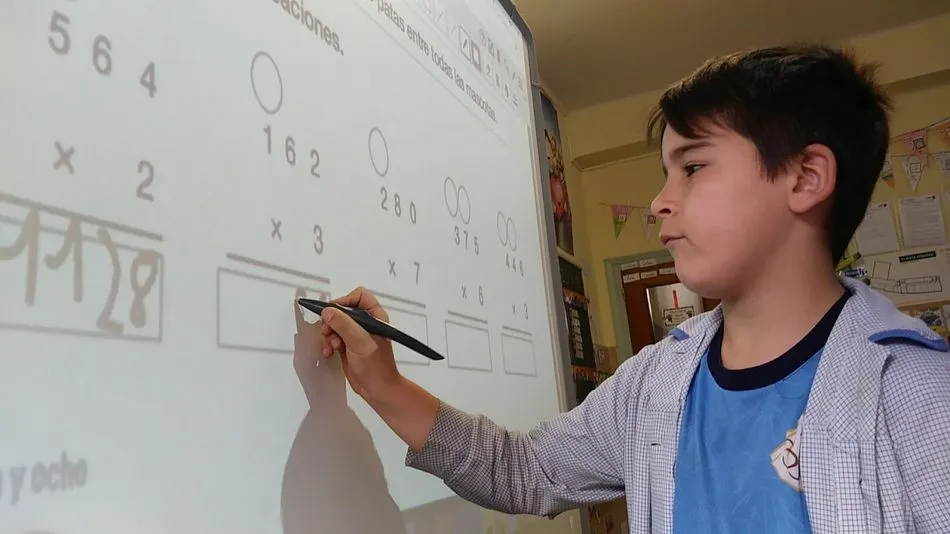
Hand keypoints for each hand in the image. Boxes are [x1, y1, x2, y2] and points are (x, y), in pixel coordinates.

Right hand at [319, 286, 400, 401]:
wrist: (376, 389)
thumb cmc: (376, 366)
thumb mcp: (359, 342)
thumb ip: (343, 324)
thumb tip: (328, 312)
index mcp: (374, 316)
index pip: (358, 296)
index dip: (344, 301)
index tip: (334, 312)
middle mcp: (364, 323)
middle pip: (341, 310)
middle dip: (332, 321)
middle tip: (329, 332)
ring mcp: (355, 334)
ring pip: (334, 324)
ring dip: (328, 334)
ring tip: (331, 346)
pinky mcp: (347, 345)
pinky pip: (332, 337)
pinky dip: (327, 343)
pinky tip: (328, 352)